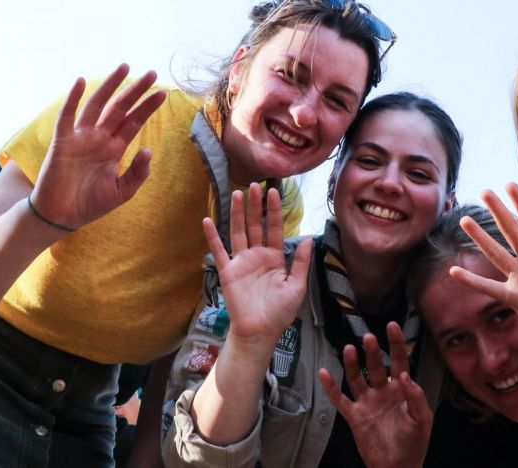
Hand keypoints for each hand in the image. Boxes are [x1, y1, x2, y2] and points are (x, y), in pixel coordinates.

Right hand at [29, 64, 166, 229]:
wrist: (62, 216)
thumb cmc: (90, 204)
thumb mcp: (122, 192)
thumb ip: (137, 173)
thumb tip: (148, 149)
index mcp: (114, 148)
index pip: (134, 122)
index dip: (147, 107)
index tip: (163, 93)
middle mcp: (99, 138)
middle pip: (119, 108)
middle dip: (135, 91)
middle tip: (152, 74)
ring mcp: (80, 137)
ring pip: (97, 105)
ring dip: (110, 86)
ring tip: (125, 68)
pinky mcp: (62, 142)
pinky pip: (67, 116)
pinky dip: (72, 99)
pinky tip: (80, 82)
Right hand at [203, 184, 312, 350]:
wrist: (260, 332)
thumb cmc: (279, 312)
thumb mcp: (296, 286)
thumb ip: (300, 262)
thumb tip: (309, 238)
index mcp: (275, 258)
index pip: (275, 229)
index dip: (274, 211)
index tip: (274, 191)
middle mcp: (257, 256)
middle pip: (256, 225)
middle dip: (256, 206)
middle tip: (256, 184)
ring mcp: (241, 262)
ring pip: (239, 232)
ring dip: (238, 213)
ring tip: (238, 193)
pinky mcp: (227, 271)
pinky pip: (219, 250)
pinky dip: (213, 236)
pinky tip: (208, 219)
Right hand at [318, 322, 431, 467]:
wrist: (397, 467)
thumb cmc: (414, 443)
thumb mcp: (422, 419)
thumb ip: (416, 397)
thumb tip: (405, 375)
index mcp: (402, 390)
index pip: (399, 361)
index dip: (396, 344)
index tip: (391, 326)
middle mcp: (383, 392)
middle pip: (376, 366)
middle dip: (373, 351)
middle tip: (368, 338)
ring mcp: (367, 402)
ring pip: (357, 378)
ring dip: (353, 363)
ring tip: (350, 349)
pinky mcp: (354, 416)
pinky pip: (339, 399)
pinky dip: (331, 387)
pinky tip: (324, 373)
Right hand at [450, 184, 517, 347]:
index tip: (510, 185)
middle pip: (511, 230)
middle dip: (498, 211)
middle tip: (485, 191)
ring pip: (495, 252)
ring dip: (480, 237)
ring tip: (465, 220)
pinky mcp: (513, 296)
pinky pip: (488, 286)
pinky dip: (471, 280)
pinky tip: (454, 272)